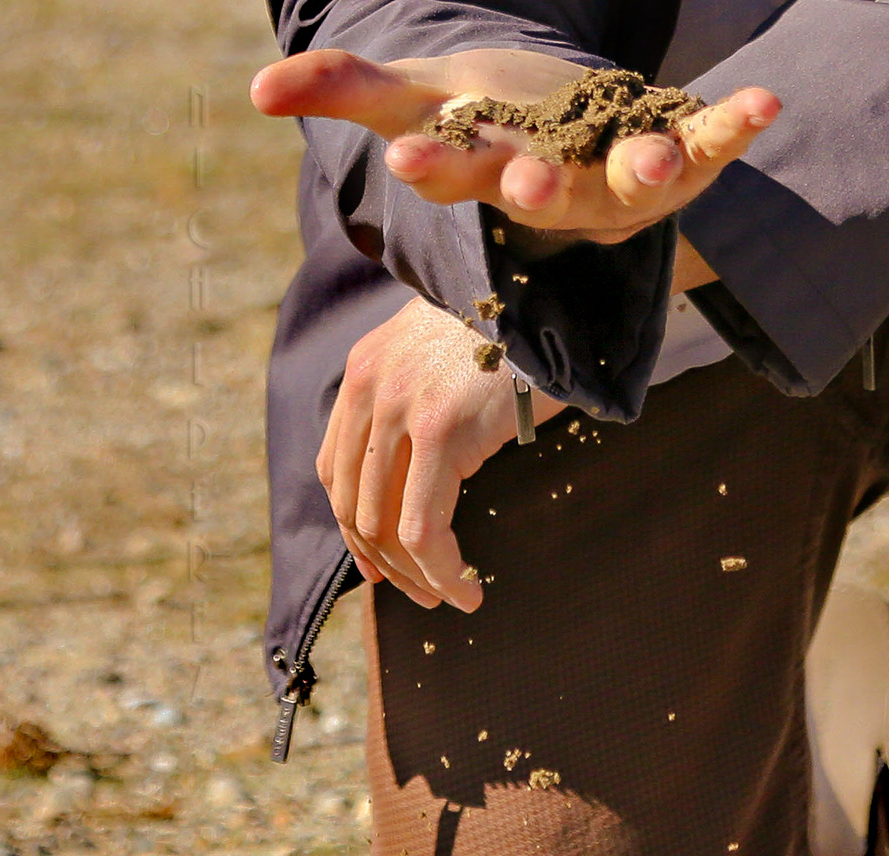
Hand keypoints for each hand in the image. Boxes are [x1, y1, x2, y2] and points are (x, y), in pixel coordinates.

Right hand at [249, 46, 778, 245]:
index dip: (432, 170)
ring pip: (628, 186)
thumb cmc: (483, 119)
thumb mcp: (414, 95)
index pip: (450, 178)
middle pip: (538, 197)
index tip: (405, 159)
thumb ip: (342, 86)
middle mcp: (553, 190)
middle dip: (530, 188)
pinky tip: (767, 100)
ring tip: (664, 157)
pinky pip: (711, 142)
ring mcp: (620, 179)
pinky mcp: (681, 154)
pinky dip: (737, 124)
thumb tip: (256, 88)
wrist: (573, 140)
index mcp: (484, 173)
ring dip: (646, 171)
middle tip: (521, 182)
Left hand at [319, 296, 521, 609]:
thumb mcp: (444, 354)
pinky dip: (441, 572)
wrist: (553, 292)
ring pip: (385, 524)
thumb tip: (413, 471)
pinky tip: (466, 590)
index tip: (381, 564)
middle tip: (423, 594)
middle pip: (354, 503)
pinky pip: (423, 527)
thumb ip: (415, 397)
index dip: (353, 526)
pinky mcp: (439, 429)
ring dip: (416, 577)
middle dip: (385, 562)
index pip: (335, 468)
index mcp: (364, 369)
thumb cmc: (515, 330)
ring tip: (449, 597)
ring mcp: (400, 406)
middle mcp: (369, 387)